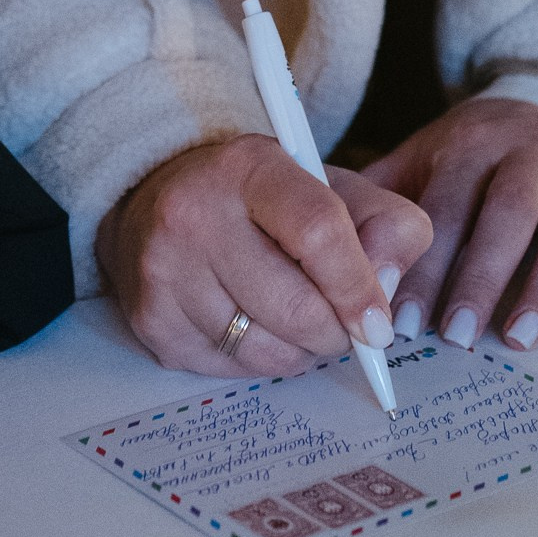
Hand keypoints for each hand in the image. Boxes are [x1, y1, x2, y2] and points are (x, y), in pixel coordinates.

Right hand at [98, 134, 432, 378]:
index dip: (358, 287)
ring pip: (265, 350)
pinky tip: (255, 325)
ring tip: (298, 321)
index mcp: (250, 167)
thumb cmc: (263, 198)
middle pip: (295, 308)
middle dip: (335, 332)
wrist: (160, 195)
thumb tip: (387, 287)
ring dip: (300, 352)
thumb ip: (385, 224)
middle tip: (342, 325)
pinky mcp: (150, 318)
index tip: (377, 325)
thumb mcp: (331, 187)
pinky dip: (259, 361)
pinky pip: (230, 370)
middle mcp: (194, 213)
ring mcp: (164, 269)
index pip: (318, 232)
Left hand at [360, 97, 537, 346]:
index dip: (426, 264)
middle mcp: (529, 152)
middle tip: (456, 336)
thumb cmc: (473, 153)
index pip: (446, 206)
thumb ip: (382, 195)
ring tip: (517, 338)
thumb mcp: (424, 156)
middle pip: (509, 214)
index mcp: (472, 143)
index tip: (402, 319)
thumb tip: (326, 246)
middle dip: (482, 278)